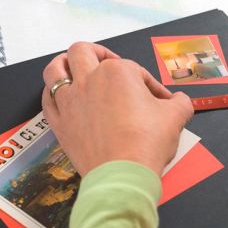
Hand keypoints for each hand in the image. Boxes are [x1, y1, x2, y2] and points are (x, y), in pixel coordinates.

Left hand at [42, 42, 194, 176]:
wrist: (123, 175)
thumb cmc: (147, 143)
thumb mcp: (176, 117)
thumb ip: (179, 102)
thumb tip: (179, 101)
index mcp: (117, 72)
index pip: (135, 71)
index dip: (150, 86)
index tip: (159, 102)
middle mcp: (88, 80)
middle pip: (83, 52)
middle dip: (97, 53)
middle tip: (109, 64)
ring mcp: (70, 101)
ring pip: (55, 69)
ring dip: (63, 63)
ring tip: (72, 66)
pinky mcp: (59, 123)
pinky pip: (47, 100)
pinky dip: (52, 94)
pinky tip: (60, 96)